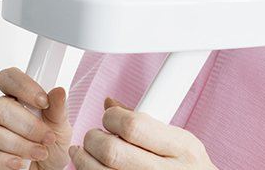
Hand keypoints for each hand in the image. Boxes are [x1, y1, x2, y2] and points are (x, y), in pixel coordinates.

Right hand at [0, 67, 72, 169]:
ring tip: (40, 153)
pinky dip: (3, 161)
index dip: (23, 86)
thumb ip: (58, 108)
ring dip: (18, 144)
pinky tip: (20, 164)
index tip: (43, 101)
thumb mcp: (61, 126)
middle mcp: (2, 111)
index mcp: (19, 97)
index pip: (9, 78)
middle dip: (27, 124)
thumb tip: (58, 91)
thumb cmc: (52, 144)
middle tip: (47, 137)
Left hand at [69, 97, 216, 169]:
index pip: (133, 125)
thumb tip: (110, 103)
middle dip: (93, 138)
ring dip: (84, 160)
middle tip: (92, 136)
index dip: (112, 117)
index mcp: (181, 149)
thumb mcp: (182, 143)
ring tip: (83, 153)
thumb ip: (147, 123)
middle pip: (112, 152)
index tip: (109, 116)